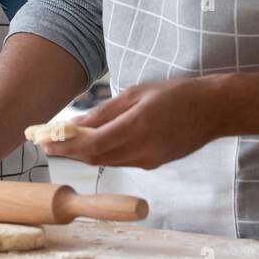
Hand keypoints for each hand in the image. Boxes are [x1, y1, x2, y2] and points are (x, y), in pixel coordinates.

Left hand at [40, 76, 230, 169]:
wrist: (213, 111)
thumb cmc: (176, 94)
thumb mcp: (137, 93)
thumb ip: (105, 111)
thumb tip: (76, 125)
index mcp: (136, 127)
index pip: (91, 144)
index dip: (65, 147)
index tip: (45, 143)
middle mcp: (141, 150)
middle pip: (96, 157)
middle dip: (70, 152)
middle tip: (49, 143)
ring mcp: (149, 160)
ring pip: (107, 162)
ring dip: (85, 155)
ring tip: (67, 143)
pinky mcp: (154, 164)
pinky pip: (122, 161)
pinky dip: (105, 154)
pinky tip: (96, 144)